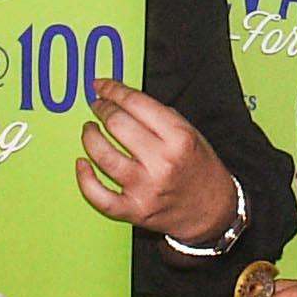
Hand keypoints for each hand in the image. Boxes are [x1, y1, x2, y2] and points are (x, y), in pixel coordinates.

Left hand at [79, 76, 243, 240]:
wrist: (214, 211)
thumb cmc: (201, 170)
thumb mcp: (192, 135)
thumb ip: (161, 118)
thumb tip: (123, 101)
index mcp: (179, 138)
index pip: (136, 103)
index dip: (113, 90)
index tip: (101, 86)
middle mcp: (162, 162)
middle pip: (117, 125)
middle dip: (101, 110)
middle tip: (98, 106)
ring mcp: (146, 188)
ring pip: (103, 155)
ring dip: (89, 137)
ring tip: (90, 130)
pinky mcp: (134, 210)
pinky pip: (98, 195)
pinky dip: (85, 178)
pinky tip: (82, 164)